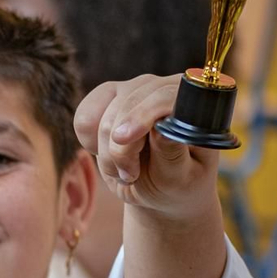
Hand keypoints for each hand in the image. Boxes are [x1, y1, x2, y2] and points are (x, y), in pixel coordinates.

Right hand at [74, 74, 220, 221]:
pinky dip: (90, 143)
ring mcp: (133, 89)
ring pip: (101, 117)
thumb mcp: (181, 178)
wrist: (160, 189)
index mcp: (192, 104)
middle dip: (121, 149)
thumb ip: (172, 154)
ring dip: (107, 153)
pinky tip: (108, 154)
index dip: (142, 114)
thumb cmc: (178, 184)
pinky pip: (84, 118)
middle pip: (126, 108)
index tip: (124, 139)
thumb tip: (163, 132)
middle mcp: (163, 88)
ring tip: (125, 170)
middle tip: (130, 175)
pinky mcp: (106, 97)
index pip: (165, 96)